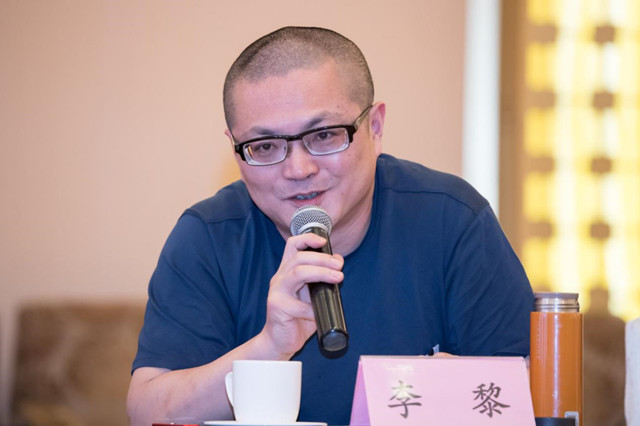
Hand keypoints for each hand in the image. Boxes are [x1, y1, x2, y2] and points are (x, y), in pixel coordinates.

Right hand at [260, 232, 344, 357]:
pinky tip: (318, 314)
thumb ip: (321, 279)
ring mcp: (276, 291)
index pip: (293, 245)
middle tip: (339, 265)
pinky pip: (300, 305)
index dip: (308, 238)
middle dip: (322, 258)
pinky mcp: (277, 307)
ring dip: (321, 273)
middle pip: (299, 257)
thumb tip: (337, 263)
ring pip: (298, 273)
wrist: (280, 341)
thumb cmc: (298, 318)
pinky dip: (313, 309)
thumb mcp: (313, 295)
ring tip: (337, 277)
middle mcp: (280, 278)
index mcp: (287, 271)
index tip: (324, 241)